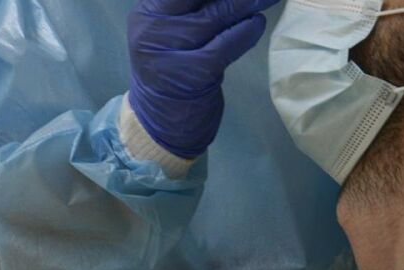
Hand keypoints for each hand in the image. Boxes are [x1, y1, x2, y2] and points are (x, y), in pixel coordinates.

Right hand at [127, 0, 279, 158]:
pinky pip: (225, 44)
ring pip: (215, 15)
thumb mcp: (174, 32)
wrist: (162, 123)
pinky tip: (256, 24)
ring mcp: (167, 52)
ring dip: (248, 3)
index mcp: (147, 12)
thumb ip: (196, 7)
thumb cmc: (174, 68)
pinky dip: (246, 32)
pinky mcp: (190, 74)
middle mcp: (151, 29)